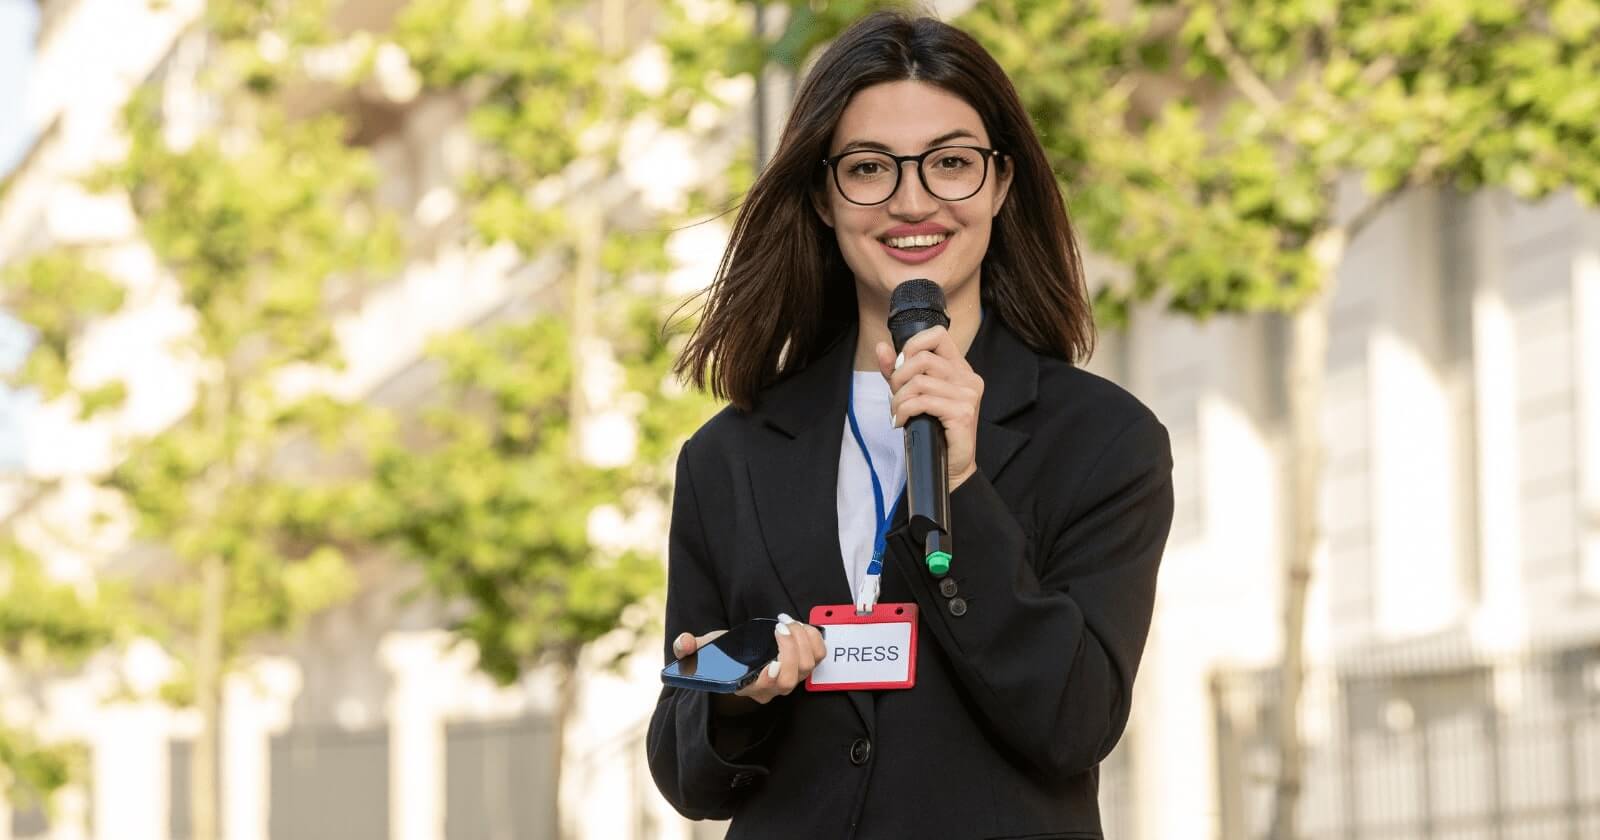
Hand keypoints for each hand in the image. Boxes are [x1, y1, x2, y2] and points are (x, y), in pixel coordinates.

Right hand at [671, 614, 826, 708]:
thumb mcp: (704, 650)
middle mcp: (773, 687)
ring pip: (808, 666)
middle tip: (778, 628)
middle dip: (789, 651)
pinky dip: (814, 638)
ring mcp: (791, 677)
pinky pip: (819, 655)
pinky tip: (800, 626)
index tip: (770, 663)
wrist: (742, 657)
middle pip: (791, 679)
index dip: (771, 679)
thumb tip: (684, 643)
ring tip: (786, 622)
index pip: (765, 689)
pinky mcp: (805, 664)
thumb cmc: (724, 655)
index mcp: (748, 686)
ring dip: (802, 641)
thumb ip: (689, 649)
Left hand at [875, 325, 982, 490]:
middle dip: (899, 377)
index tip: (900, 366)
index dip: (913, 345)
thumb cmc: (933, 430)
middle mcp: (968, 378)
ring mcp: (968, 395)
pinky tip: (902, 422)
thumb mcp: (913, 395)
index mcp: (960, 369)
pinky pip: (923, 402)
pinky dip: (904, 411)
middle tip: (894, 396)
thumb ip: (897, 371)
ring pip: (920, 382)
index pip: (938, 335)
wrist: (951, 465)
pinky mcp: (962, 413)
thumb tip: (881, 347)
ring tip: (898, 413)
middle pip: (924, 358)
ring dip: (899, 399)